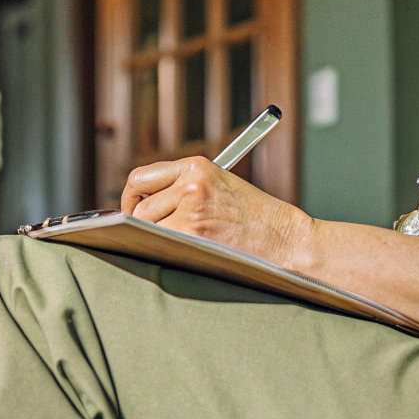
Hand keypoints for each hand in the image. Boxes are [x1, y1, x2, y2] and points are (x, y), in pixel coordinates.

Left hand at [121, 156, 313, 268]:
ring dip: (155, 237)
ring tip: (183, 242)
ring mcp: (190, 208)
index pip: (141, 178)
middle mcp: (190, 183)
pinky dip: (164, 249)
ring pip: (144, 226)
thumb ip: (180, 188)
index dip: (133, 197)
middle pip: (138, 206)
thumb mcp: (218, 186)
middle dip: (141, 222)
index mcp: (196, 166)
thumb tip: (136, 207)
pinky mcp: (192, 232)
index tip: (135, 210)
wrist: (285, 239)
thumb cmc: (253, 219)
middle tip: (156, 234)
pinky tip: (186, 251)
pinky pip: (157, 243)